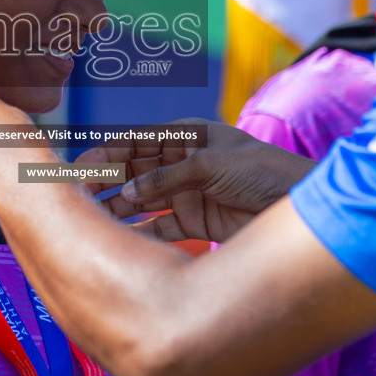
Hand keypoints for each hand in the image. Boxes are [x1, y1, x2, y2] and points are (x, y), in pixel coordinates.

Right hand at [80, 119, 316, 242]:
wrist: (299, 203)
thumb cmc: (263, 170)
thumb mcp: (213, 164)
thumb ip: (168, 177)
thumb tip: (129, 193)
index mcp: (183, 136)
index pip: (134, 142)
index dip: (105, 154)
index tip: (80, 169)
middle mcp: (179, 163)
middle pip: (131, 172)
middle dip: (104, 183)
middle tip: (77, 200)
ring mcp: (184, 193)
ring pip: (140, 201)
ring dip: (116, 210)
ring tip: (91, 222)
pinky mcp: (194, 221)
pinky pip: (158, 228)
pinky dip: (139, 234)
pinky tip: (119, 240)